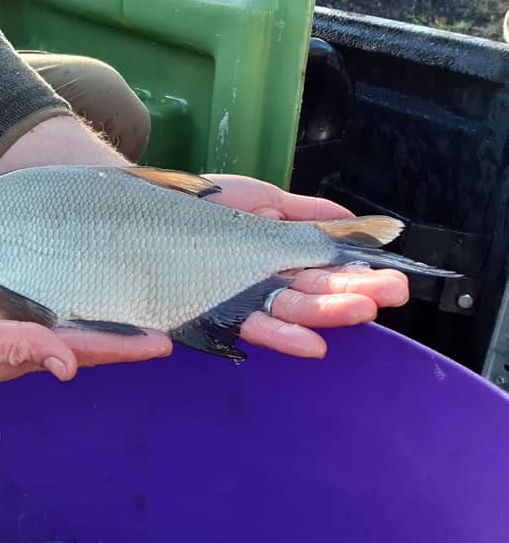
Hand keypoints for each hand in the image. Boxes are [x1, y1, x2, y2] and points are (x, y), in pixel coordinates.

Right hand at [0, 290, 170, 382]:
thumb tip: (68, 366)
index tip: (163, 343)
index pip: (83, 350)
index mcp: (16, 353)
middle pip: (79, 341)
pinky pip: (31, 312)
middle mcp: (15, 344)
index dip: (124, 348)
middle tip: (159, 318)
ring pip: (58, 326)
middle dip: (119, 335)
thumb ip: (15, 348)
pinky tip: (64, 292)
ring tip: (126, 306)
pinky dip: (58, 305)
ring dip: (94, 320)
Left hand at [203, 174, 409, 357]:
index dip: (358, 272)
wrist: (150, 202)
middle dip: (354, 292)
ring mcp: (240, 297)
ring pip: (290, 310)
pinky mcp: (210, 311)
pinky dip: (281, 335)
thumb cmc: (204, 202)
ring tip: (362, 310)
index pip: (325, 267)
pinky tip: (312, 343)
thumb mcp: (261, 199)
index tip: (393, 274)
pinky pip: (248, 325)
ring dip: (328, 313)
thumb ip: (307, 213)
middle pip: (315, 290)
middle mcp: (264, 280)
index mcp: (279, 255)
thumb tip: (356, 224)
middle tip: (392, 292)